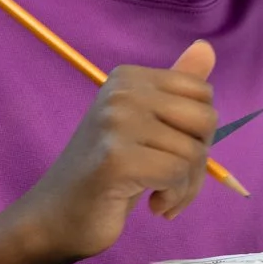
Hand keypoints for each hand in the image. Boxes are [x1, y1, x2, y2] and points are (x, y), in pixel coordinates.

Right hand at [0, 40, 218, 263]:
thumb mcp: (146, 126)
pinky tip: (154, 205)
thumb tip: (207, 46)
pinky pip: (177, 174)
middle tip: (172, 179)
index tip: (176, 153)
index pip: (202, 93)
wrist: (56, 217)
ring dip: (186, 187)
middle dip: (198, 158)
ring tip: (160, 197)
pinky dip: (173, 197)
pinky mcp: (117, 158)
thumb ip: (177, 89)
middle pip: (205, 119)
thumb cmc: (106, 174)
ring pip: (193, 152)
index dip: (199, 131)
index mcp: (129, 78)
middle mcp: (122, 91)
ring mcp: (118, 122)